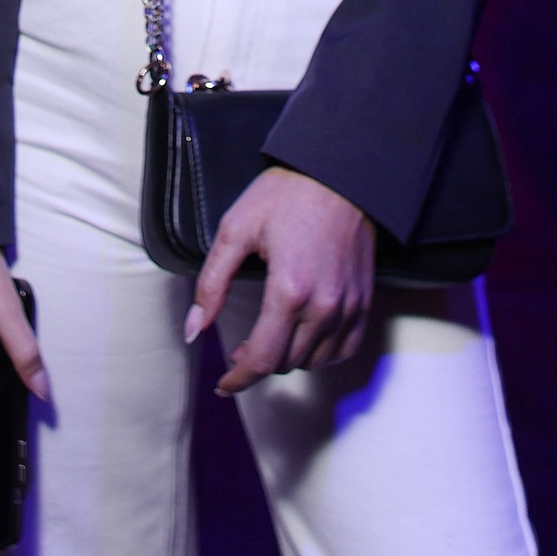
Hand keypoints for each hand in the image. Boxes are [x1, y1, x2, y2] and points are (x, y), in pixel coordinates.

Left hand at [187, 167, 373, 394]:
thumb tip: (193, 330)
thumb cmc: (287, 194)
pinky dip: (320, 353)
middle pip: (286, 363)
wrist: (340, 171)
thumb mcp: (235, 230)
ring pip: (314, 360)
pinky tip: (303, 339)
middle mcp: (323, 305)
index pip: (261, 360)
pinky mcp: (364, 300)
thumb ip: (212, 284)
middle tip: (240, 349)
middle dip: (257, 364)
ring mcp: (348, 306)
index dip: (237, 381)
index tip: (223, 384)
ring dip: (287, 358)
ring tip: (269, 339)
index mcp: (289, 290)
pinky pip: (343, 349)